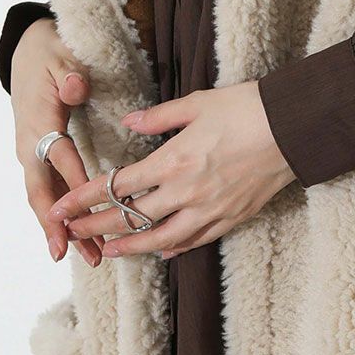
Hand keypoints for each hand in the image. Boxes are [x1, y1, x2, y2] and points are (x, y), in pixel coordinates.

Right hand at [9, 17, 102, 266]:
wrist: (26, 55)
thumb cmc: (49, 56)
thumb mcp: (60, 56)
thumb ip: (69, 74)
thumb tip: (75, 87)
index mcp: (38, 121)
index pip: (59, 156)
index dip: (75, 181)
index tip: (91, 208)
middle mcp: (30, 145)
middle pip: (42, 191)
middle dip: (58, 225)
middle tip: (73, 254)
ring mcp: (31, 156)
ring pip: (46, 199)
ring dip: (64, 230)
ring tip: (89, 257)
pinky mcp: (38, 160)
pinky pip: (50, 193)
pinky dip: (63, 217)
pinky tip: (80, 239)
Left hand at [49, 80, 295, 263]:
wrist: (294, 128)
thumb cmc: (246, 108)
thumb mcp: (197, 103)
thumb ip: (158, 117)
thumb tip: (129, 122)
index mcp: (173, 161)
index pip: (116, 186)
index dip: (84, 199)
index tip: (61, 208)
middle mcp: (186, 192)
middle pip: (131, 217)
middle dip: (96, 226)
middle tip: (71, 234)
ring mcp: (209, 209)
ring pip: (160, 239)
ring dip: (130, 247)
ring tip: (108, 251)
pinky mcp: (231, 218)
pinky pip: (196, 240)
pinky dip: (174, 247)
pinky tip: (160, 251)